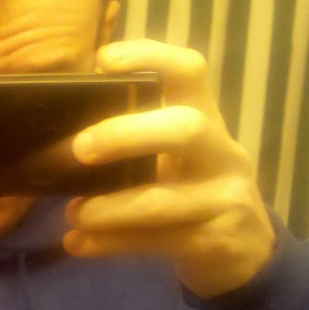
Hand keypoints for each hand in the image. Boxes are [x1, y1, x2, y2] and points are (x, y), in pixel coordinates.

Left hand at [63, 40, 276, 298]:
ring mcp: (224, 199)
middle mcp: (221, 153)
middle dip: (126, 134)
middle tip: (79, 149)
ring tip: (73, 214)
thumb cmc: (193, 193)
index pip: (189, 73)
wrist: (246, 253)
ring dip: (111, 207)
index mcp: (206, 121)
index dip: (150, 57)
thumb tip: (62, 140)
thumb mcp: (176, 160)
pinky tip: (77, 243)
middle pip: (186, 128)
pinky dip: (112, 243)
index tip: (103, 60)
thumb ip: (136, 143)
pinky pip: (157, 241)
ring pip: (164, 199)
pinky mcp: (215, 241)